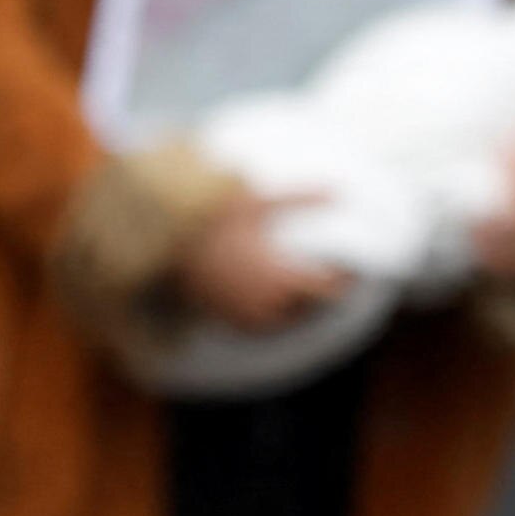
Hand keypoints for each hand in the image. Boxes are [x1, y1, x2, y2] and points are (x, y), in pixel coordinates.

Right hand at [178, 190, 348, 331]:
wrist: (164, 245)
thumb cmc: (213, 219)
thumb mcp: (257, 203)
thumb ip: (300, 198)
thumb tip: (338, 189)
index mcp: (281, 278)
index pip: (330, 289)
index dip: (345, 277)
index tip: (350, 264)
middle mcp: (270, 305)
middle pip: (315, 308)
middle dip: (323, 292)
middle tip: (329, 271)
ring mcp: (251, 318)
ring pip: (292, 320)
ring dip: (302, 305)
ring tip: (300, 281)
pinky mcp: (234, 324)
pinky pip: (268, 326)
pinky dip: (278, 313)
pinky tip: (274, 293)